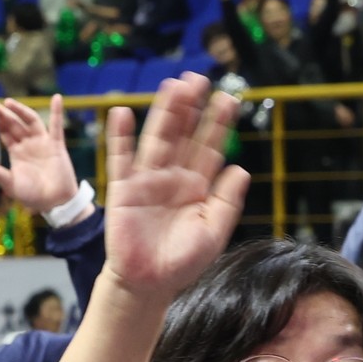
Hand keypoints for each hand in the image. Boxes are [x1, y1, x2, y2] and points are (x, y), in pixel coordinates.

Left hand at [0, 94, 79, 212]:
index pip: (1, 132)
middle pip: (13, 124)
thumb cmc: (33, 196)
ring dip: (20, 110)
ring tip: (7, 102)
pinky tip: (56, 98)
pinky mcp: (56, 145)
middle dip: (1, 113)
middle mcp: (27, 144)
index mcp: (15, 152)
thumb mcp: (11, 185)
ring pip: (29, 121)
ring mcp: (42, 143)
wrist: (56, 202)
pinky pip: (56, 126)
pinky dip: (56, 111)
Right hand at [97, 75, 247, 305]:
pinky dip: (121, 137)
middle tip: (199, 78)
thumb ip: (227, 201)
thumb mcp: (213, 231)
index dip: (218, 124)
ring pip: (157, 139)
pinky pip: (122, 158)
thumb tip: (241, 168)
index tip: (230, 99)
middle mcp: (174, 177)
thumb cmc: (183, 261)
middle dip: (191, 108)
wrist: (149, 283)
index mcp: (198, 186)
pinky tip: (123, 113)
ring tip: (173, 87)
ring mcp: (148, 180)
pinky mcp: (124, 189)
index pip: (210, 148)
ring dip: (164, 113)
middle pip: (184, 135)